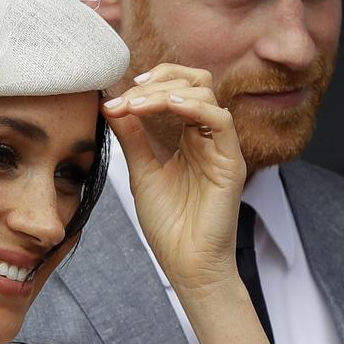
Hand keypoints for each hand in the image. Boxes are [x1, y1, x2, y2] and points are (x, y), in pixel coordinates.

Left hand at [102, 64, 246, 295]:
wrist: (186, 264)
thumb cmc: (169, 226)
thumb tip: (112, 106)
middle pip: (195, 82)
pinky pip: (221, 121)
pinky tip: (168, 106)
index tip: (116, 98)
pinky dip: (194, 107)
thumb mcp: (142, 173)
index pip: (176, 90)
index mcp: (188, 138)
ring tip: (137, 104)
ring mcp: (221, 148)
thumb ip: (132, 138)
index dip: (149, 84)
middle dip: (159, 79)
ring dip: (167, 92)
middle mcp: (207, 138)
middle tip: (128, 94)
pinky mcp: (231, 163)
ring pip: (206, 95)